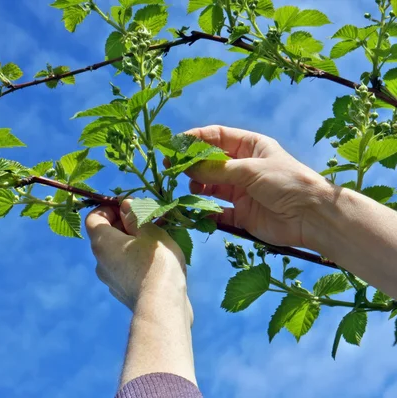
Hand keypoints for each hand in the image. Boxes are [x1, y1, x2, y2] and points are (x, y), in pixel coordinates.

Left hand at [85, 199, 190, 316]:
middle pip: (104, 235)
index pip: (93, 217)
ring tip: (154, 242)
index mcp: (101, 243)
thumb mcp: (149, 231)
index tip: (129, 206)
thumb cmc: (155, 263)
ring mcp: (109, 279)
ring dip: (130, 244)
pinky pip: (124, 269)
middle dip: (123, 225)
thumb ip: (135, 216)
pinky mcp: (121, 292)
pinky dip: (134, 261)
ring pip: (116, 253)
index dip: (109, 208)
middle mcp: (99, 261)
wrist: (162, 307)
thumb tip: (125, 205)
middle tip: (146, 222)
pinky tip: (154, 263)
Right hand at [180, 125, 330, 247]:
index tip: (175, 144)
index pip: (217, 136)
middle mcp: (243, 167)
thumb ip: (218, 169)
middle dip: (191, 163)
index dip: (196, 138)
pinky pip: (217, 212)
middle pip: (210, 161)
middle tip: (172, 167)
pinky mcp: (240, 214)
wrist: (312, 216)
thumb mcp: (251, 169)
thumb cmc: (287, 182)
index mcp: (250, 147)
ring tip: (191, 187)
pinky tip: (197, 210)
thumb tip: (188, 167)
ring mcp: (241, 191)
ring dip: (197, 185)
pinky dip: (206, 212)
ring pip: (211, 185)